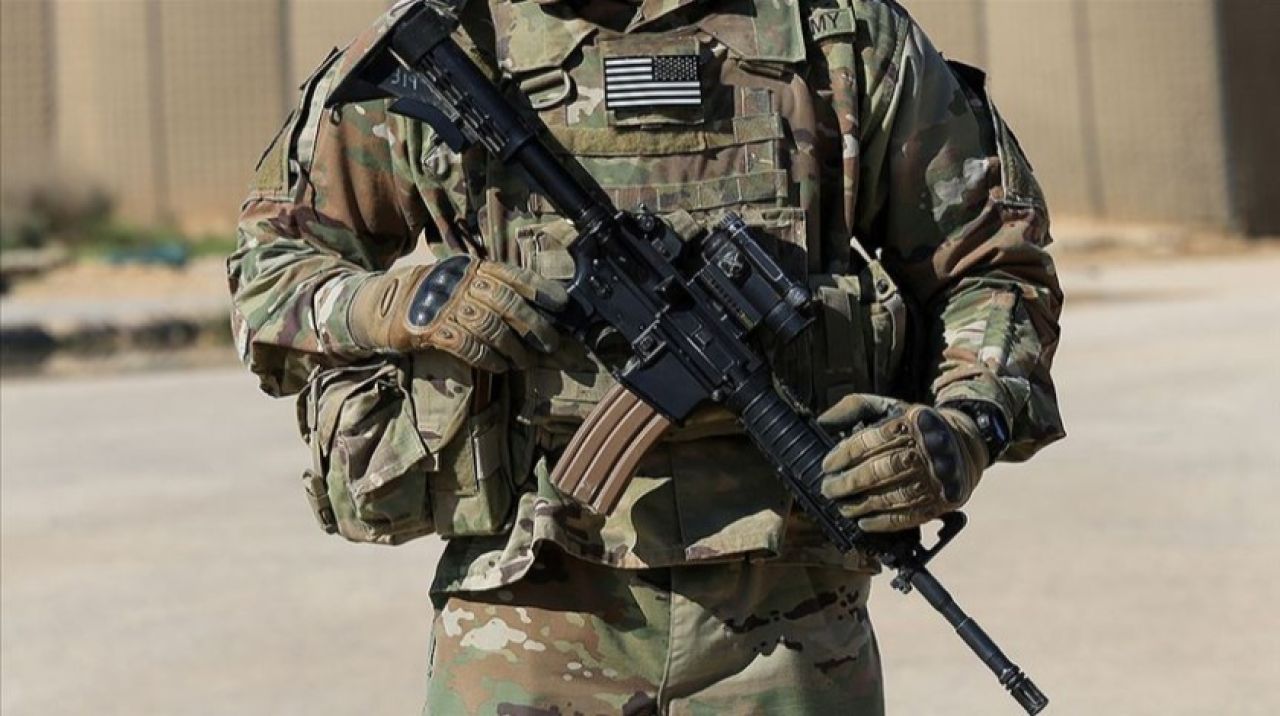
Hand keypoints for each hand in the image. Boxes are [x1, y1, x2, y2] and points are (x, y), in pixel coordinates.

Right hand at [349, 255, 567, 371]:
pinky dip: (487, 358)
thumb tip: (531, 308)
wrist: (380, 304)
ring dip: (512, 347)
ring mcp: (444, 304)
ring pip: (489, 326)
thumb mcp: (458, 283)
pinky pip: (466, 345)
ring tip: (524, 361)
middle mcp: (460, 282)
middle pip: (506, 302)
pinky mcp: (429, 329)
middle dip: (533, 325)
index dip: (539, 289)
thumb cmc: (429, 296)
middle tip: (550, 344)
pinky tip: (499, 366)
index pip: (512, 275)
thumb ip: (487, 289)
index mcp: (471, 267)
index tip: (561, 305)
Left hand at [817, 394, 987, 532]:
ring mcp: (936, 477)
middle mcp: (926, 449)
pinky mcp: (942, 500)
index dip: (843, 455)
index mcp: (910, 422)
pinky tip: (864, 522)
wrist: (963, 442)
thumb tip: (821, 423)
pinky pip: (909, 516)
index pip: (869, 441)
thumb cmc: (914, 426)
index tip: (826, 466)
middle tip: (828, 489)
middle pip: (879, 471)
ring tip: (842, 507)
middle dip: (847, 483)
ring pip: (891, 496)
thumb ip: (854, 408)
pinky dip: (883, 522)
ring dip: (861, 505)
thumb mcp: (888, 407)